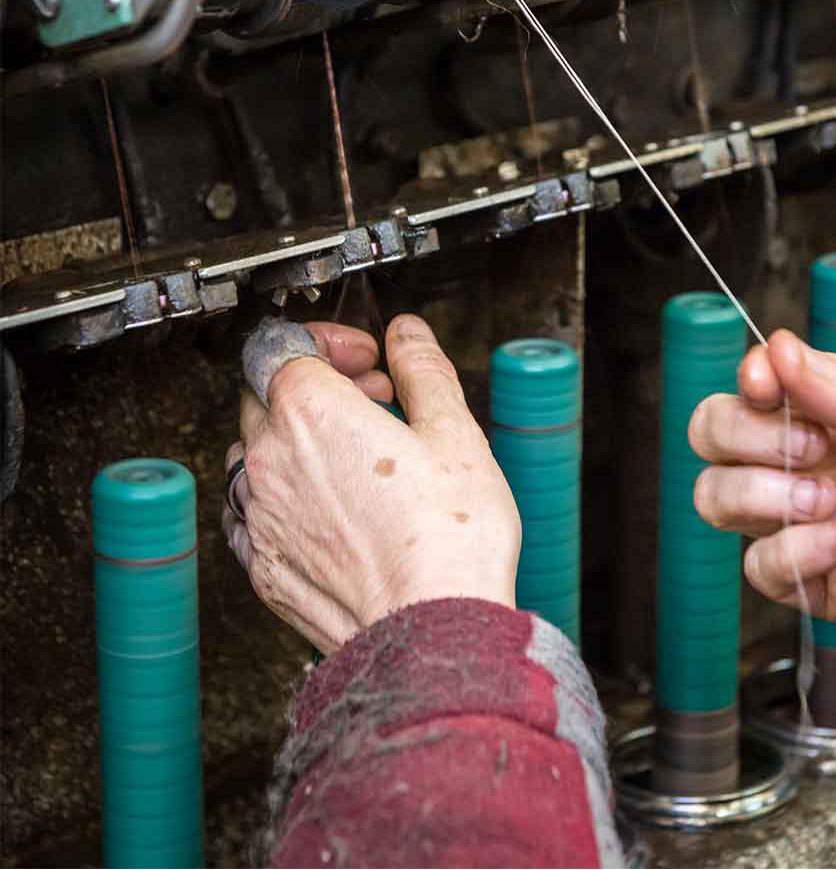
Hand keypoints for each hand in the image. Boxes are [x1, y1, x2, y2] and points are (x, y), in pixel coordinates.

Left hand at [223, 315, 520, 654]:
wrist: (431, 633)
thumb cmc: (448, 539)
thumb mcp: (453, 431)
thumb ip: (422, 369)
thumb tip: (406, 334)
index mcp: (311, 413)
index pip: (284, 344)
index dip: (328, 340)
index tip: (365, 358)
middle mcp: (270, 460)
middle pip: (263, 392)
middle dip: (314, 383)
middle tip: (373, 401)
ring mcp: (259, 517)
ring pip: (252, 453)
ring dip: (293, 440)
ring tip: (353, 457)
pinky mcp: (262, 567)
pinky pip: (250, 513)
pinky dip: (280, 496)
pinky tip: (327, 508)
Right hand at [689, 329, 835, 667]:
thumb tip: (780, 349)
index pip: (758, 382)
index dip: (750, 380)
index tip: (767, 386)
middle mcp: (817, 460)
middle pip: (714, 433)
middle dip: (740, 434)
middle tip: (811, 448)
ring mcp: (812, 522)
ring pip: (716, 498)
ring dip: (755, 493)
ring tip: (824, 498)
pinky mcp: (823, 585)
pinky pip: (762, 569)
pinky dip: (792, 554)